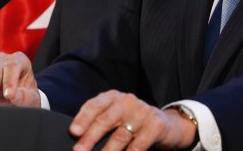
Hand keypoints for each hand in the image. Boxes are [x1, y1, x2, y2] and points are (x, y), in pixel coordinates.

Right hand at [0, 51, 39, 106]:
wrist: (16, 96)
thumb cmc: (25, 95)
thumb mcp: (31, 98)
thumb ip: (24, 97)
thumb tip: (12, 96)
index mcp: (19, 59)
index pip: (11, 66)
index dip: (9, 82)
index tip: (9, 96)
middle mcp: (2, 58)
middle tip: (5, 104)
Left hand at [70, 90, 196, 150]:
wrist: (169, 125)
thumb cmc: (135, 122)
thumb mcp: (118, 116)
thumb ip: (101, 121)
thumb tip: (79, 139)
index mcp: (114, 97)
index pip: (95, 105)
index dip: (82, 118)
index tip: (74, 132)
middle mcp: (127, 102)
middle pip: (105, 120)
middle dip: (90, 138)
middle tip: (79, 150)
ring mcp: (142, 112)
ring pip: (119, 136)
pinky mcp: (155, 126)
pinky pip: (137, 146)